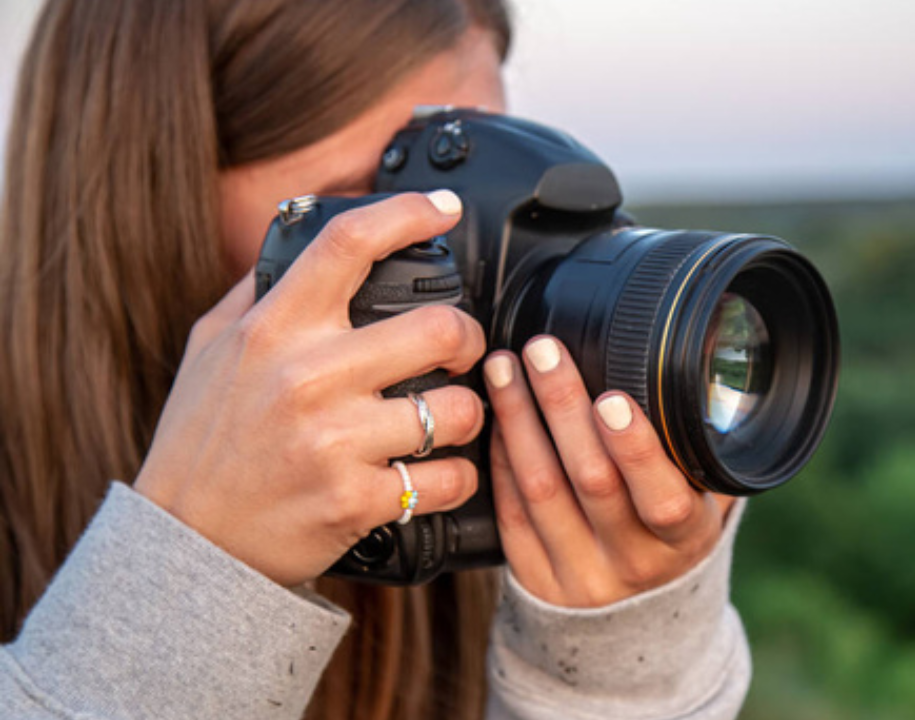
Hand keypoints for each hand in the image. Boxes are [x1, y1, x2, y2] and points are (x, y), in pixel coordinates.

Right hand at [134, 192, 485, 586]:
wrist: (187, 544)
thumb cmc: (202, 441)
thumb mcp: (211, 348)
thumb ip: (259, 290)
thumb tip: (303, 233)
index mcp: (275, 328)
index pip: (349, 242)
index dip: (409, 213)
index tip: (445, 209)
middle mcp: (308, 377)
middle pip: (440, 328)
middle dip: (468, 337)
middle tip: (460, 349)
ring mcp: (335, 441)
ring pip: (459, 408)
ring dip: (467, 412)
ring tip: (447, 417)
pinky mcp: (357, 501)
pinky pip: (448, 478)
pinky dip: (457, 476)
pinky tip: (438, 471)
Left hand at [484, 336, 733, 607]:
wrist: (634, 620)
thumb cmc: (669, 533)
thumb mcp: (702, 502)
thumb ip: (698, 450)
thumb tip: (703, 371)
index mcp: (685, 540)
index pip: (663, 500)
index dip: (637, 450)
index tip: (613, 398)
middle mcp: (632, 563)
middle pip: (591, 480)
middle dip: (563, 406)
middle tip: (543, 350)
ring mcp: (579, 575)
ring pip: (541, 488)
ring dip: (519, 418)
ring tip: (505, 366)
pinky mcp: (534, 579)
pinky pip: (511, 509)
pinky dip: (502, 454)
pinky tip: (497, 412)